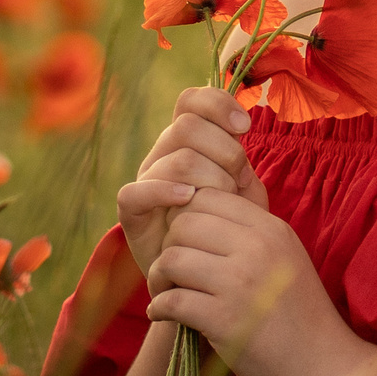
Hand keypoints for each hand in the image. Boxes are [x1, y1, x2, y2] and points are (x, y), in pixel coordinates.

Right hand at [117, 86, 267, 284]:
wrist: (207, 275)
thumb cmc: (228, 228)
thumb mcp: (244, 191)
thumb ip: (240, 159)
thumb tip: (240, 124)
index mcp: (188, 141)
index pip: (191, 100)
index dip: (217, 103)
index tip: (245, 127)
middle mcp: (163, 154)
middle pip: (187, 126)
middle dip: (225, 151)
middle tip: (239, 180)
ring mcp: (145, 180)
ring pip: (175, 158)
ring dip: (211, 178)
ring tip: (224, 201)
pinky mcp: (131, 211)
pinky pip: (138, 191)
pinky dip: (165, 191)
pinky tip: (188, 199)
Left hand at [143, 188, 360, 375]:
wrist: (324, 370)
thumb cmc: (299, 317)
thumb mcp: (285, 259)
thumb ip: (249, 234)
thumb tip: (197, 208)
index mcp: (271, 229)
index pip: (208, 196)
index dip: (185, 217)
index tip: (186, 243)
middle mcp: (257, 249)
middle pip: (183, 224)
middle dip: (168, 246)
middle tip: (170, 271)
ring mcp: (240, 283)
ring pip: (172, 259)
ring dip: (159, 279)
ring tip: (165, 293)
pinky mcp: (224, 319)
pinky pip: (171, 300)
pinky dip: (159, 309)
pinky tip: (164, 315)